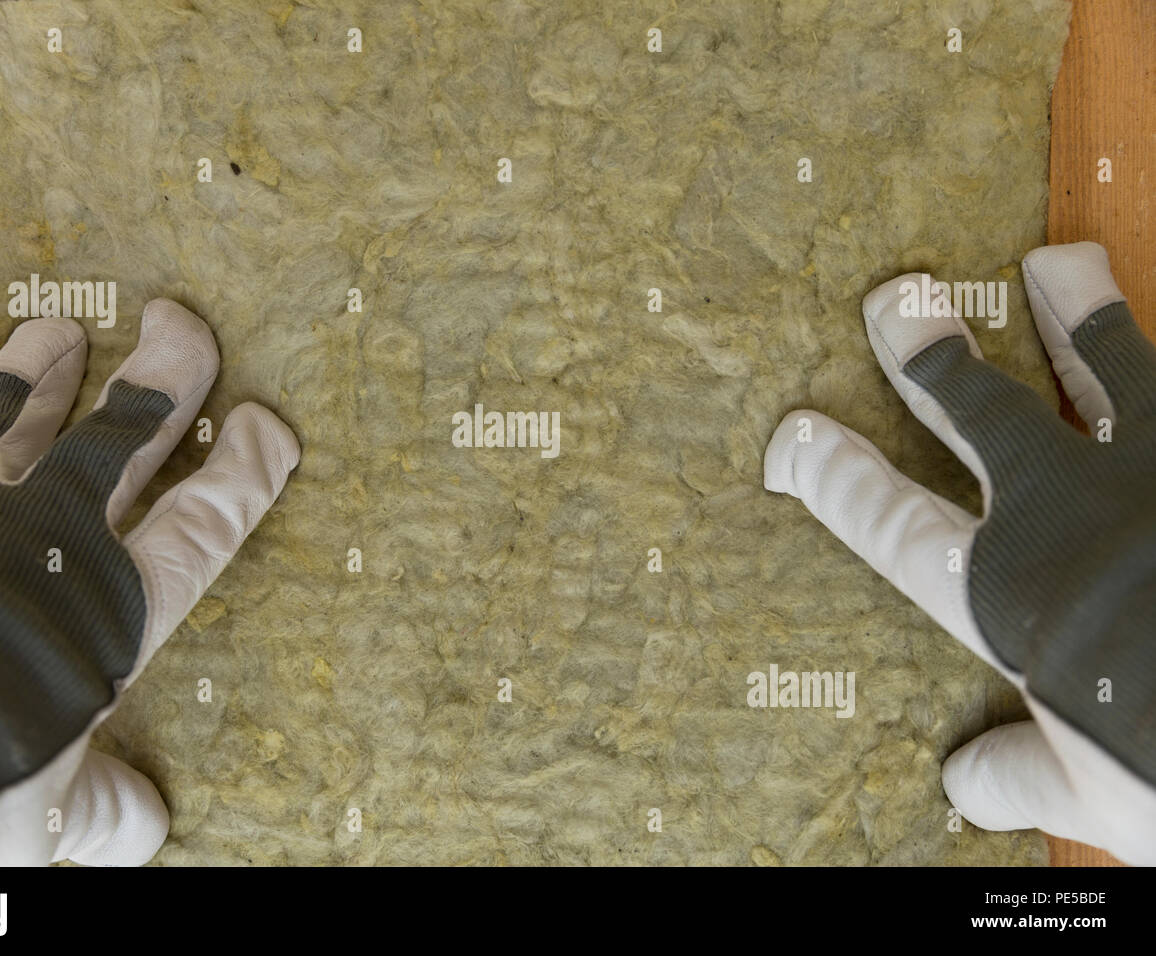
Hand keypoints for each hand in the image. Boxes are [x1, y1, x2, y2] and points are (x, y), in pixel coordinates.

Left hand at [0, 300, 298, 864]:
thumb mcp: (40, 821)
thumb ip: (102, 806)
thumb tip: (148, 821)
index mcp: (107, 618)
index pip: (197, 530)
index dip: (240, 475)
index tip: (269, 428)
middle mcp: (45, 549)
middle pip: (117, 447)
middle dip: (160, 385)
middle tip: (185, 328)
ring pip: (13, 425)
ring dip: (42, 376)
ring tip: (60, 332)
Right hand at [763, 242, 1155, 864]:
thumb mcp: (1102, 793)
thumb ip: (1026, 772)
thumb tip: (965, 783)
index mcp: (1014, 594)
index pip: (896, 524)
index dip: (838, 477)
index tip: (794, 436)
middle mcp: (1074, 511)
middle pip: (983, 414)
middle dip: (932, 356)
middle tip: (897, 300)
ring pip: (1112, 370)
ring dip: (1079, 316)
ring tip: (1058, 262)